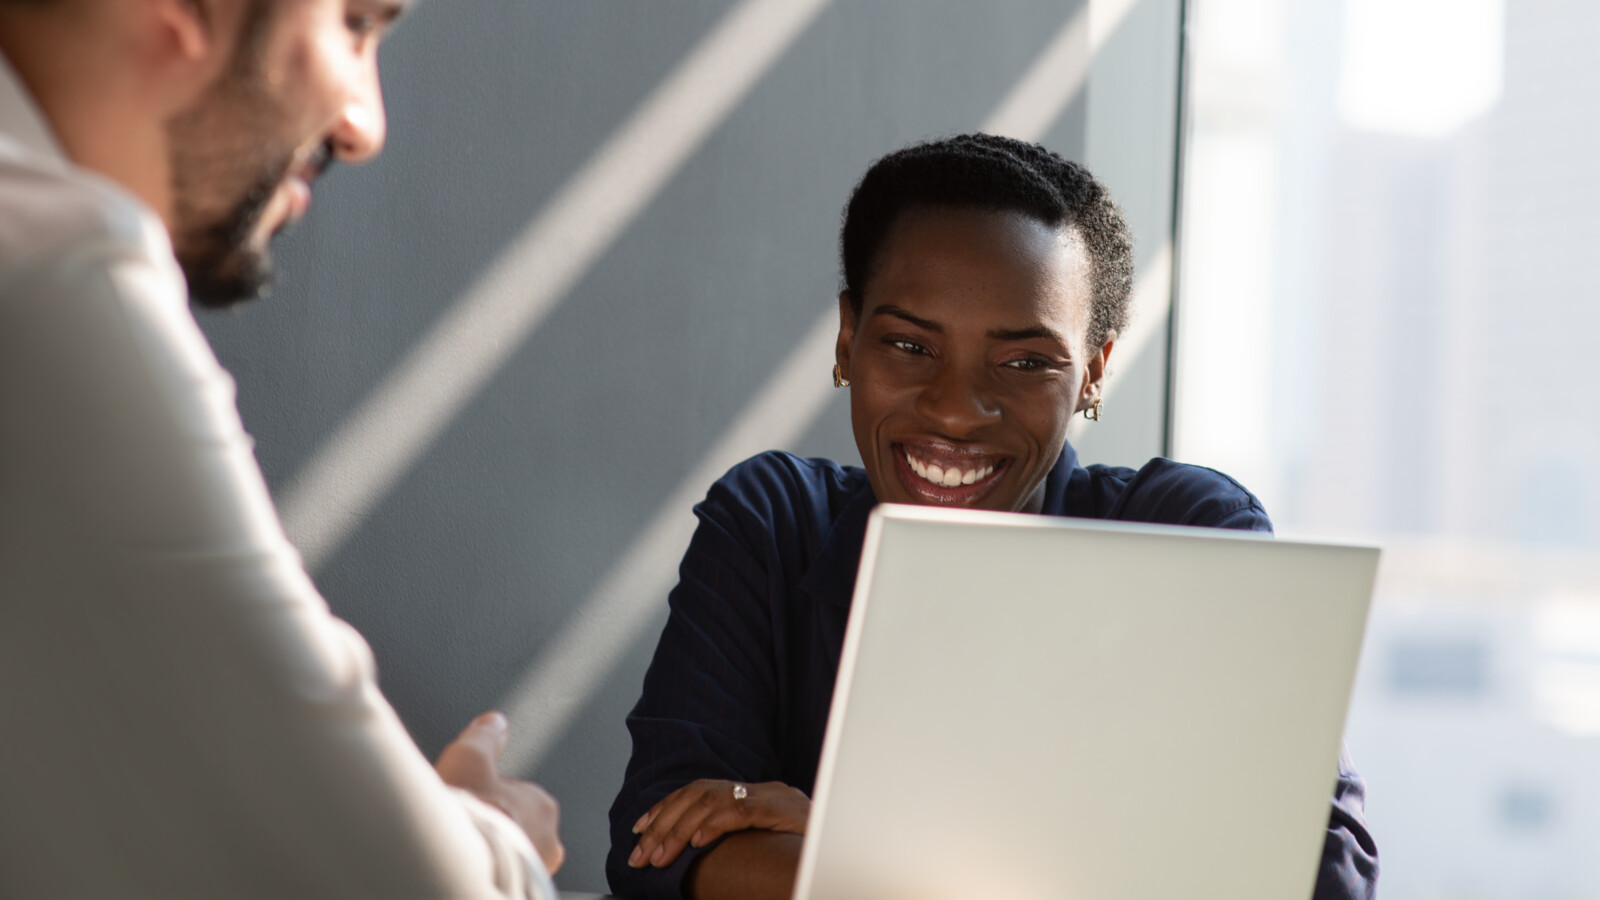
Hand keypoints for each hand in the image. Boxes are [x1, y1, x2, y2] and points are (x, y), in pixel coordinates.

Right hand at [435, 711, 565, 874]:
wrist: (460, 869)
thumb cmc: (470, 820)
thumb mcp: (470, 758)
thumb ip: (485, 738)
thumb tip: (494, 722)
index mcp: (542, 806)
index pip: (516, 796)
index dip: (487, 797)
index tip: (470, 802)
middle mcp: (547, 841)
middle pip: (516, 826)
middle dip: (494, 826)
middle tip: (465, 828)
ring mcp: (536, 870)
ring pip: (512, 854)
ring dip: (493, 852)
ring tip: (465, 852)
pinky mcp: (522, 891)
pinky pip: (505, 878)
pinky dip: (490, 874)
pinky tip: (470, 870)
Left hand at [628, 779, 809, 869]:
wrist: (850, 847)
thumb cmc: (808, 853)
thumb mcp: (768, 846)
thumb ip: (739, 840)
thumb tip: (695, 850)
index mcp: (757, 797)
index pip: (702, 792)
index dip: (667, 809)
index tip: (640, 830)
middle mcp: (764, 790)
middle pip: (700, 794)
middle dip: (663, 823)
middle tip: (638, 853)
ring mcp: (775, 797)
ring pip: (712, 801)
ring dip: (678, 829)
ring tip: (657, 854)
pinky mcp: (784, 810)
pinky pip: (741, 811)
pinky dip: (713, 825)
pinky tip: (694, 843)